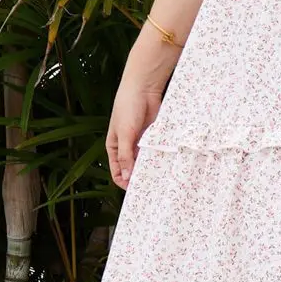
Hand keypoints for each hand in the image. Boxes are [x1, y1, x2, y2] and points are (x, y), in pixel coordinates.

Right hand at [106, 36, 175, 187]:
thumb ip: (126, 156)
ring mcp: (140, 142)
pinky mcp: (152, 137)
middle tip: (151, 188)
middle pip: (132, 168)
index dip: (124, 182)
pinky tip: (166, 165)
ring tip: (160, 180)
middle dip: (140, 178)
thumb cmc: (127, 108)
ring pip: (145, 161)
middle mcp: (126, 147)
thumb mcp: (124, 134)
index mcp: (114, 147)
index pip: (117, 172)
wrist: (143, 89)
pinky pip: (155, 151)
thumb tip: (127, 176)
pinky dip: (159, 158)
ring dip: (151, 168)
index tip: (136, 192)